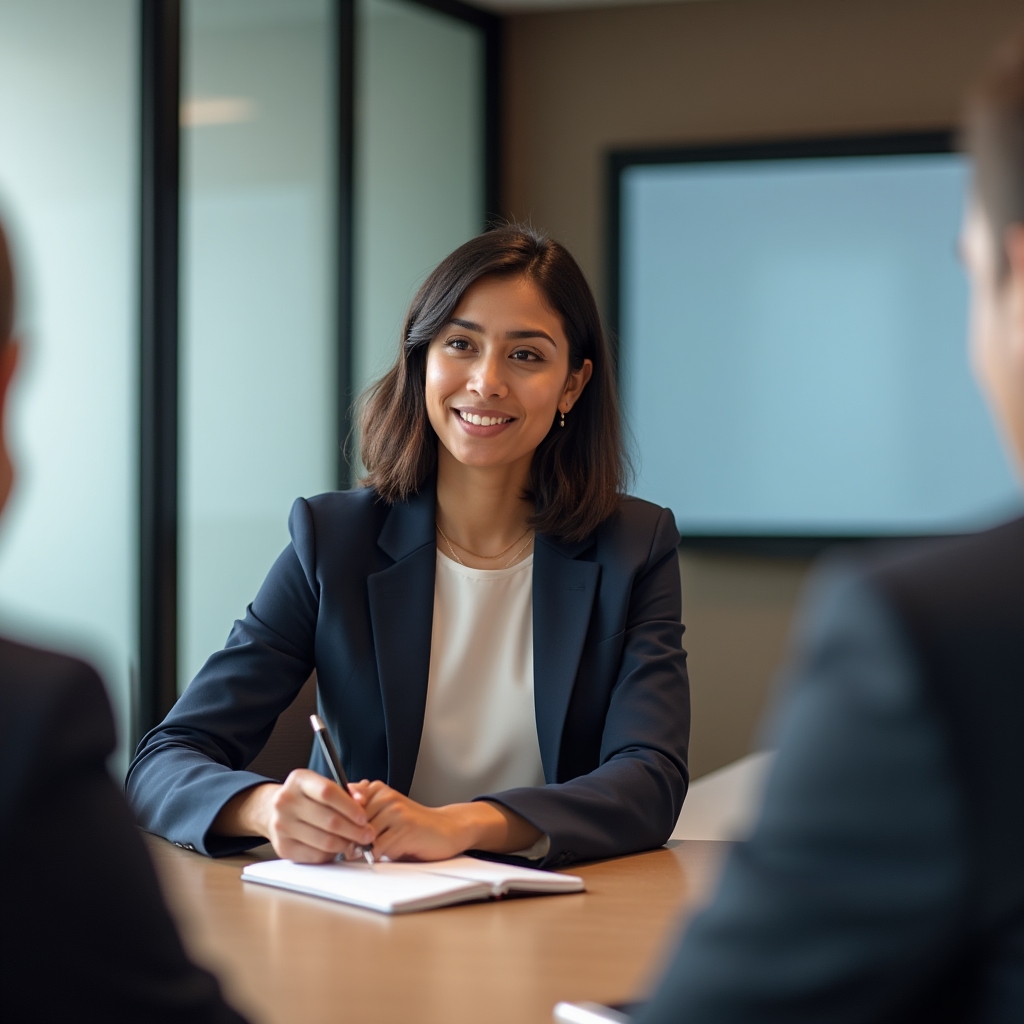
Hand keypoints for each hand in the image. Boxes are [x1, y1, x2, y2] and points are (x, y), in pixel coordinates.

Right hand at [213, 770, 375, 863]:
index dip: (350, 807)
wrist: (274, 811)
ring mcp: (282, 825)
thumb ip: (347, 791)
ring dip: (345, 843)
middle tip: (368, 835)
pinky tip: (337, 848)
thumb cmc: (308, 798)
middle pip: (329, 820)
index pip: (328, 792)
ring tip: (355, 841)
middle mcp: (286, 801)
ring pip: (324, 841)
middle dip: (355, 830)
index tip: (364, 818)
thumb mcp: (324, 786)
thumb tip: (363, 800)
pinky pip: (315, 856)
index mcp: (299, 780)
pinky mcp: (282, 847)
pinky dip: (331, 854)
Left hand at [354, 781, 542, 861]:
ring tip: (384, 848)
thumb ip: (363, 812)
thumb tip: (335, 823)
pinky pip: (380, 848)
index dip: (342, 826)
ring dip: (370, 849)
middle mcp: (386, 796)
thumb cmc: (413, 826)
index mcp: (378, 790)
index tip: (344, 836)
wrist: (447, 829)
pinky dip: (383, 856)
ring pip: (365, 837)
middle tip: (364, 847)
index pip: (345, 808)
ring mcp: (396, 810)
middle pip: (352, 825)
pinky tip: (397, 850)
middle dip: (354, 840)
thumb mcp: (385, 815)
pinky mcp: (405, 827)